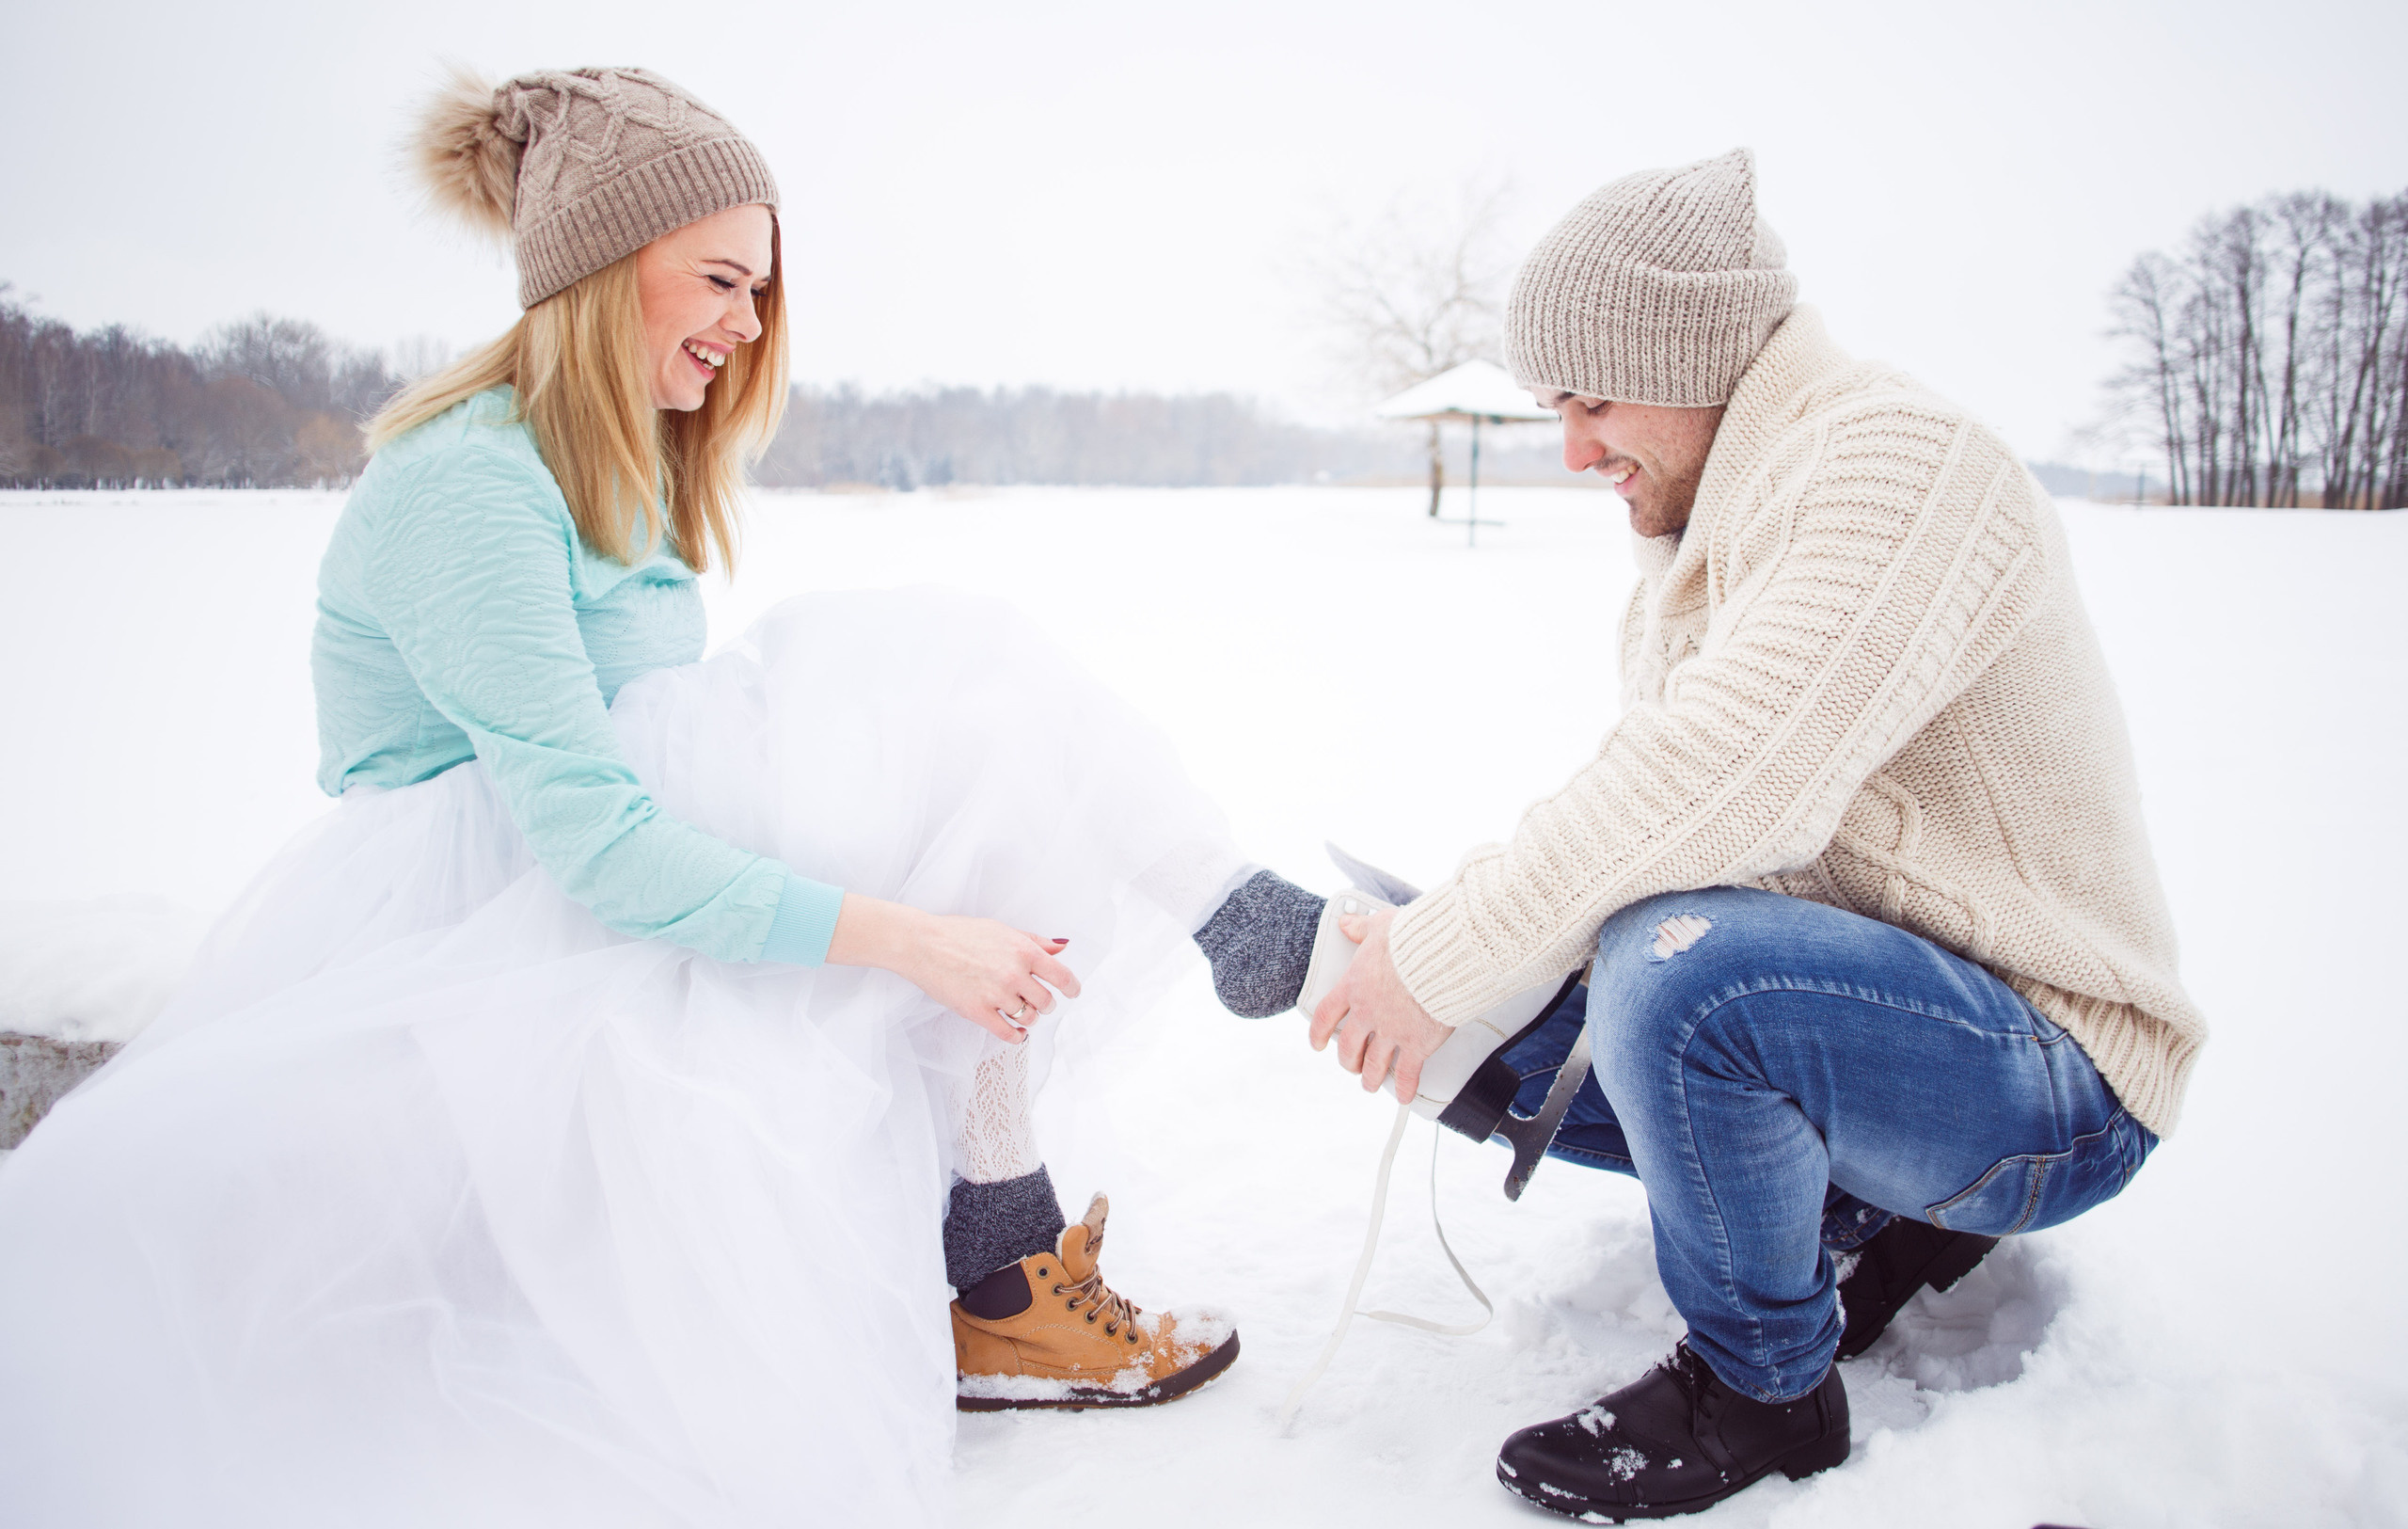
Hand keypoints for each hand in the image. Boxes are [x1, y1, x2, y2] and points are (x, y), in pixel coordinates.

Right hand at [825, 894, 1079, 1042]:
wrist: (923, 944)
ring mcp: (996, 994)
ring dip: (1028, 1017)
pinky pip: (1008, 1034)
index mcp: (1023, 950)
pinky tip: (1016, 1033)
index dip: (1072, 988)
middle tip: (1037, 1001)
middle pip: (1047, 1002)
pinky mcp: (977, 1012)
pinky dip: (1017, 1036)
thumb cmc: (960, 933)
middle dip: (1045, 1004)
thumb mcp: (1002, 929)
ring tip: (1019, 1011)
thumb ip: (1034, 940)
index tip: (1072, 993)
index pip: (1062, 976)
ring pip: (1029, 1018)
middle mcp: (1014, 973)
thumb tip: (1062, 947)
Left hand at [1309, 907, 1449, 1101]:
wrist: (1443, 956)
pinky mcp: (1416, 1044)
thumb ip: (1362, 928)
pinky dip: (1403, 1087)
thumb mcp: (1382, 926)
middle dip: (1348, 1061)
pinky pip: (1406, 1073)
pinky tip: (1402, 1095)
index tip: (1318, 1043)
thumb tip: (1347, 924)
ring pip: (1373, 1064)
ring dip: (1370, 1078)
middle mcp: (1368, 1013)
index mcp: (1355, 987)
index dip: (1318, 1033)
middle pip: (1348, 1047)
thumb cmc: (1414, 939)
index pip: (1326, 1015)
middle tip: (1351, 1065)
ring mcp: (1391, 1031)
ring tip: (1370, 1084)